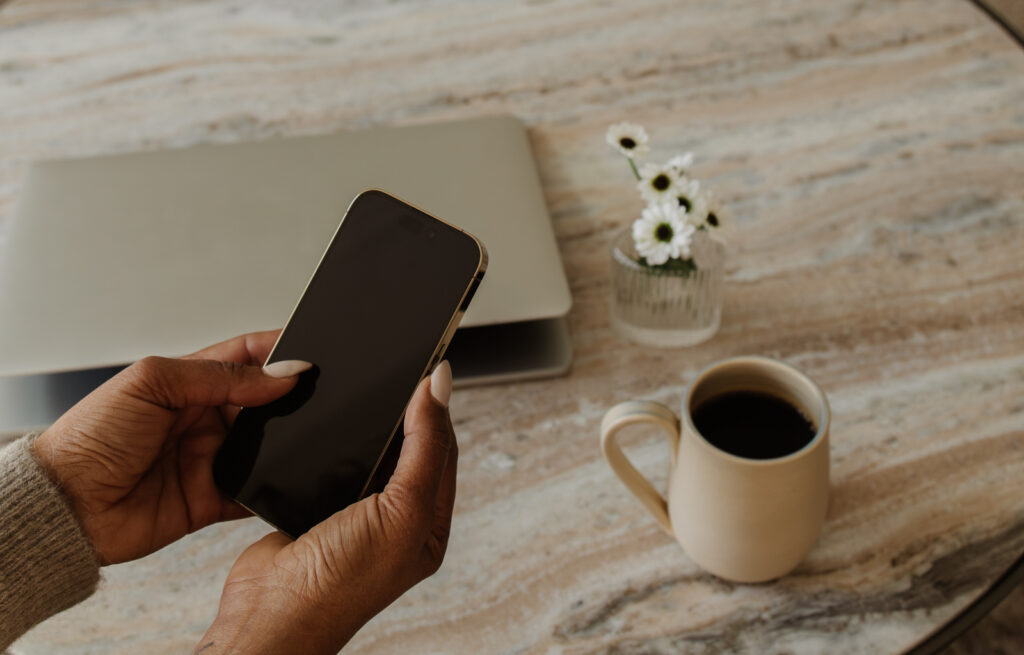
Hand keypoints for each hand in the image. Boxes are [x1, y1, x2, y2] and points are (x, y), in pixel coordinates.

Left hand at [31, 330, 305, 564]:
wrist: (65, 506)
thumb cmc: (90, 438)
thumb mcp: (153, 383)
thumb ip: (221, 376)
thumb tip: (282, 373)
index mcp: (190, 381)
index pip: (248, 356)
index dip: (280, 351)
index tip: (310, 354)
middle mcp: (206, 418)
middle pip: (266, 401)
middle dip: (290, 399)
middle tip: (313, 398)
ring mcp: (212, 458)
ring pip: (269, 445)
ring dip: (287, 442)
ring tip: (299, 436)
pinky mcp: (215, 499)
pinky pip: (258, 492)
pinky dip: (275, 487)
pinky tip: (286, 476)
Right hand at [195, 362, 456, 654]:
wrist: (269, 616)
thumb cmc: (339, 585)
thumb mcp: (402, 511)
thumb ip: (424, 447)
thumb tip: (439, 388)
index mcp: (428, 523)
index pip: (442, 449)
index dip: (436, 407)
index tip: (427, 367)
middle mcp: (394, 519)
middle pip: (406, 446)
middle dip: (402, 412)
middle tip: (394, 372)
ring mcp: (353, 513)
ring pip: (366, 451)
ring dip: (363, 425)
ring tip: (361, 390)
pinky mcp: (313, 505)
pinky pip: (327, 461)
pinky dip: (326, 441)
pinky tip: (323, 424)